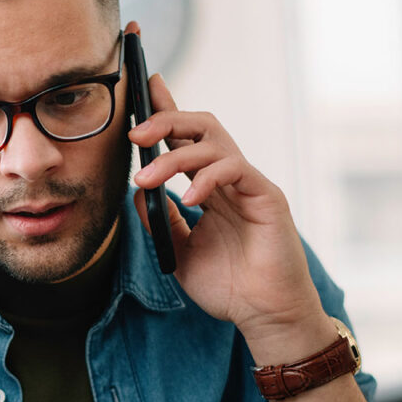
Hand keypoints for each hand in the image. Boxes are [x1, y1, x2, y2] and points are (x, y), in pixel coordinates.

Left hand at [129, 72, 328, 358]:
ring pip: (213, 144)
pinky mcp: (267, 197)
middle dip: (165, 120)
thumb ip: (160, 220)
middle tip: (134, 135)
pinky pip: (236, 169)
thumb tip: (136, 190)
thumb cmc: (228, 287)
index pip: (185, 140)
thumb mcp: (178, 252)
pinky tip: (189, 199)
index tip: (144, 86)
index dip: (166, 109)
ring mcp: (249, 185)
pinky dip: (208, 179)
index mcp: (208, 188)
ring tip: (147, 180)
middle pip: (200, 128)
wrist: (264, 316)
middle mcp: (228, 180)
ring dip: (174, 157)